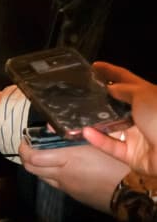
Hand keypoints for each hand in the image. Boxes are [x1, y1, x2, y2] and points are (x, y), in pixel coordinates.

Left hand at [19, 140, 129, 212]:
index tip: (25, 140)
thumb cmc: (117, 163)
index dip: (23, 148)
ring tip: (44, 156)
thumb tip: (50, 128)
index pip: (32, 157)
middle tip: (29, 147)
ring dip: (38, 167)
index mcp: (66, 160)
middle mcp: (62, 176)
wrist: (132, 192)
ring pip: (43, 178)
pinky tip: (61, 168)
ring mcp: (67, 188)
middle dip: (26, 158)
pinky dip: (51, 175)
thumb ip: (72, 135)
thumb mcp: (96, 143)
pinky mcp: (75, 196)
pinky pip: (56, 185)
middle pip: (32, 169)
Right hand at [82, 61, 156, 176]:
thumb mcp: (143, 94)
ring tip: (73, 115)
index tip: (94, 66)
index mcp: (148, 96)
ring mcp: (138, 135)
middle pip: (116, 104)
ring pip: (110, 127)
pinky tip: (86, 132)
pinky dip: (98, 140)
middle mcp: (142, 114)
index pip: (126, 80)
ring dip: (93, 122)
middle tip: (78, 92)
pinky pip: (111, 146)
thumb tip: (109, 88)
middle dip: (98, 99)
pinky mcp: (132, 155)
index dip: (110, 72)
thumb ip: (123, 90)